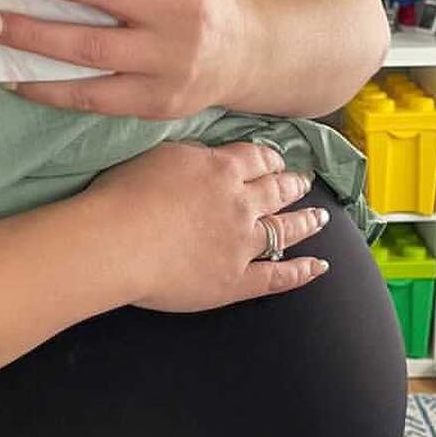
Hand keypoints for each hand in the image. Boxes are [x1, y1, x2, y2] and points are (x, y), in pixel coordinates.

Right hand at [83, 140, 330, 312]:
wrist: (116, 242)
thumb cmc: (123, 196)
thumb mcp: (159, 154)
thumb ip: (192, 155)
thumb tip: (208, 156)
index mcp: (221, 170)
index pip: (257, 159)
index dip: (271, 159)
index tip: (277, 160)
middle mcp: (240, 204)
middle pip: (276, 191)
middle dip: (292, 185)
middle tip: (304, 182)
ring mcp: (242, 244)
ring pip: (284, 230)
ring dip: (305, 222)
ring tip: (319, 217)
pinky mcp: (235, 281)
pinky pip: (277, 276)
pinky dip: (300, 272)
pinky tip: (317, 266)